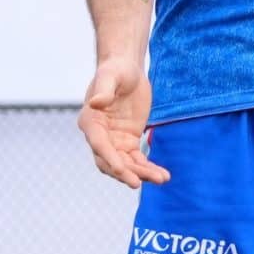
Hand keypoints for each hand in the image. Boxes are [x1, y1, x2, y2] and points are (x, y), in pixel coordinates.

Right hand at [78, 60, 167, 188]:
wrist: (127, 70)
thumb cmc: (116, 71)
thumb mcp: (111, 76)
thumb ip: (104, 90)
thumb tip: (96, 102)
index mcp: (90, 121)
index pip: (99, 144)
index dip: (109, 157)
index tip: (122, 170)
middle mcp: (99, 135)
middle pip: (109, 160)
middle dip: (124, 172)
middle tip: (139, 183)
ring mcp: (114, 140)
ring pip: (125, 163)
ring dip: (141, 173)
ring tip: (162, 179)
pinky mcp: (128, 140)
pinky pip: (137, 159)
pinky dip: (148, 167)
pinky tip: (163, 175)